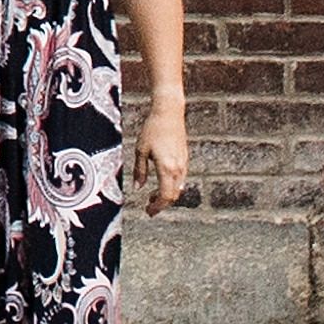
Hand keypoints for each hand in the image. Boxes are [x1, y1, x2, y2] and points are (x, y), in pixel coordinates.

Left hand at [133, 96, 187, 213]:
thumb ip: (140, 171)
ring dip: (167, 194)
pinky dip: (171, 185)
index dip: (157, 207)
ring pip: (178, 187)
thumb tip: (138, 187)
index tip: (148, 211)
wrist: (169, 112)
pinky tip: (162, 181)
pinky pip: (180, 178)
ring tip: (153, 195)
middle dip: (162, 204)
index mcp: (167, 168)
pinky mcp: (185, 157)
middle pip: (173, 195)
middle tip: (149, 206)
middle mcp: (178, 168)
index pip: (165, 196)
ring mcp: (184, 163)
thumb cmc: (153, 129)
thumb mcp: (141, 150)